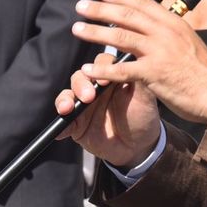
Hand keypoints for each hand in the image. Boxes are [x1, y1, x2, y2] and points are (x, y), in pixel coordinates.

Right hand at [54, 51, 162, 168]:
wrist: (139, 146)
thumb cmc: (143, 115)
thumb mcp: (145, 97)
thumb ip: (138, 79)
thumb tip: (132, 61)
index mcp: (112, 75)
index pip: (101, 62)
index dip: (100, 68)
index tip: (104, 80)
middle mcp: (94, 87)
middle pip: (81, 76)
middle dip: (81, 84)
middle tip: (88, 96)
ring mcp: (83, 105)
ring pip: (68, 95)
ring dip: (65, 100)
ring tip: (67, 108)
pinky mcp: (76, 123)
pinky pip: (64, 121)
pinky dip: (61, 125)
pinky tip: (60, 131)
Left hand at [68, 0, 206, 124]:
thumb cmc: (206, 74)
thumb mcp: (190, 44)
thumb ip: (171, 35)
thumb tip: (155, 30)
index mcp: (174, 23)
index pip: (143, 3)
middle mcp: (165, 33)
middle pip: (126, 15)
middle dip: (100, 9)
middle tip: (81, 6)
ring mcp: (159, 52)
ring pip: (120, 37)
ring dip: (95, 32)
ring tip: (77, 29)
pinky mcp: (155, 73)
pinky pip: (122, 69)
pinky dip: (103, 69)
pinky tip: (88, 68)